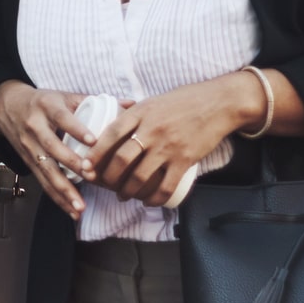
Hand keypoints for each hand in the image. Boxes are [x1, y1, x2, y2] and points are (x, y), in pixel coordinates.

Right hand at [0, 81, 94, 218]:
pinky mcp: (28, 162)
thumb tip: (132, 104)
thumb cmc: (43, 102)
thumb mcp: (64, 96)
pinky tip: (72, 211)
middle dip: (71, 164)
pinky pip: (43, 182)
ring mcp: (30, 147)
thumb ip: (96, 101)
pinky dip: (57, 198)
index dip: (76, 129)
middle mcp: (35, 127)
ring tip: (80, 206)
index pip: (62, 118)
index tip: (93, 141)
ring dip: (64, 190)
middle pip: (52, 148)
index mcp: (47, 107)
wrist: (7, 107)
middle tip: (91, 176)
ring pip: (46, 170)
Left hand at [86, 73, 260, 205]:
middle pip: (121, 160)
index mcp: (140, 113)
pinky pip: (166, 186)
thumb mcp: (152, 101)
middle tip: (104, 185)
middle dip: (108, 178)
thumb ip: (133, 114)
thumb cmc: (183, 101)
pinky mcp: (185, 160)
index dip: (95, 154)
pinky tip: (148, 201)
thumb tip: (110, 127)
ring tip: (123, 196)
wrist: (218, 104)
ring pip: (140, 177)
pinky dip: (154, 198)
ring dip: (128, 191)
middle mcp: (152, 130)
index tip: (85, 166)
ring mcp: (168, 147)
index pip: (110, 135)